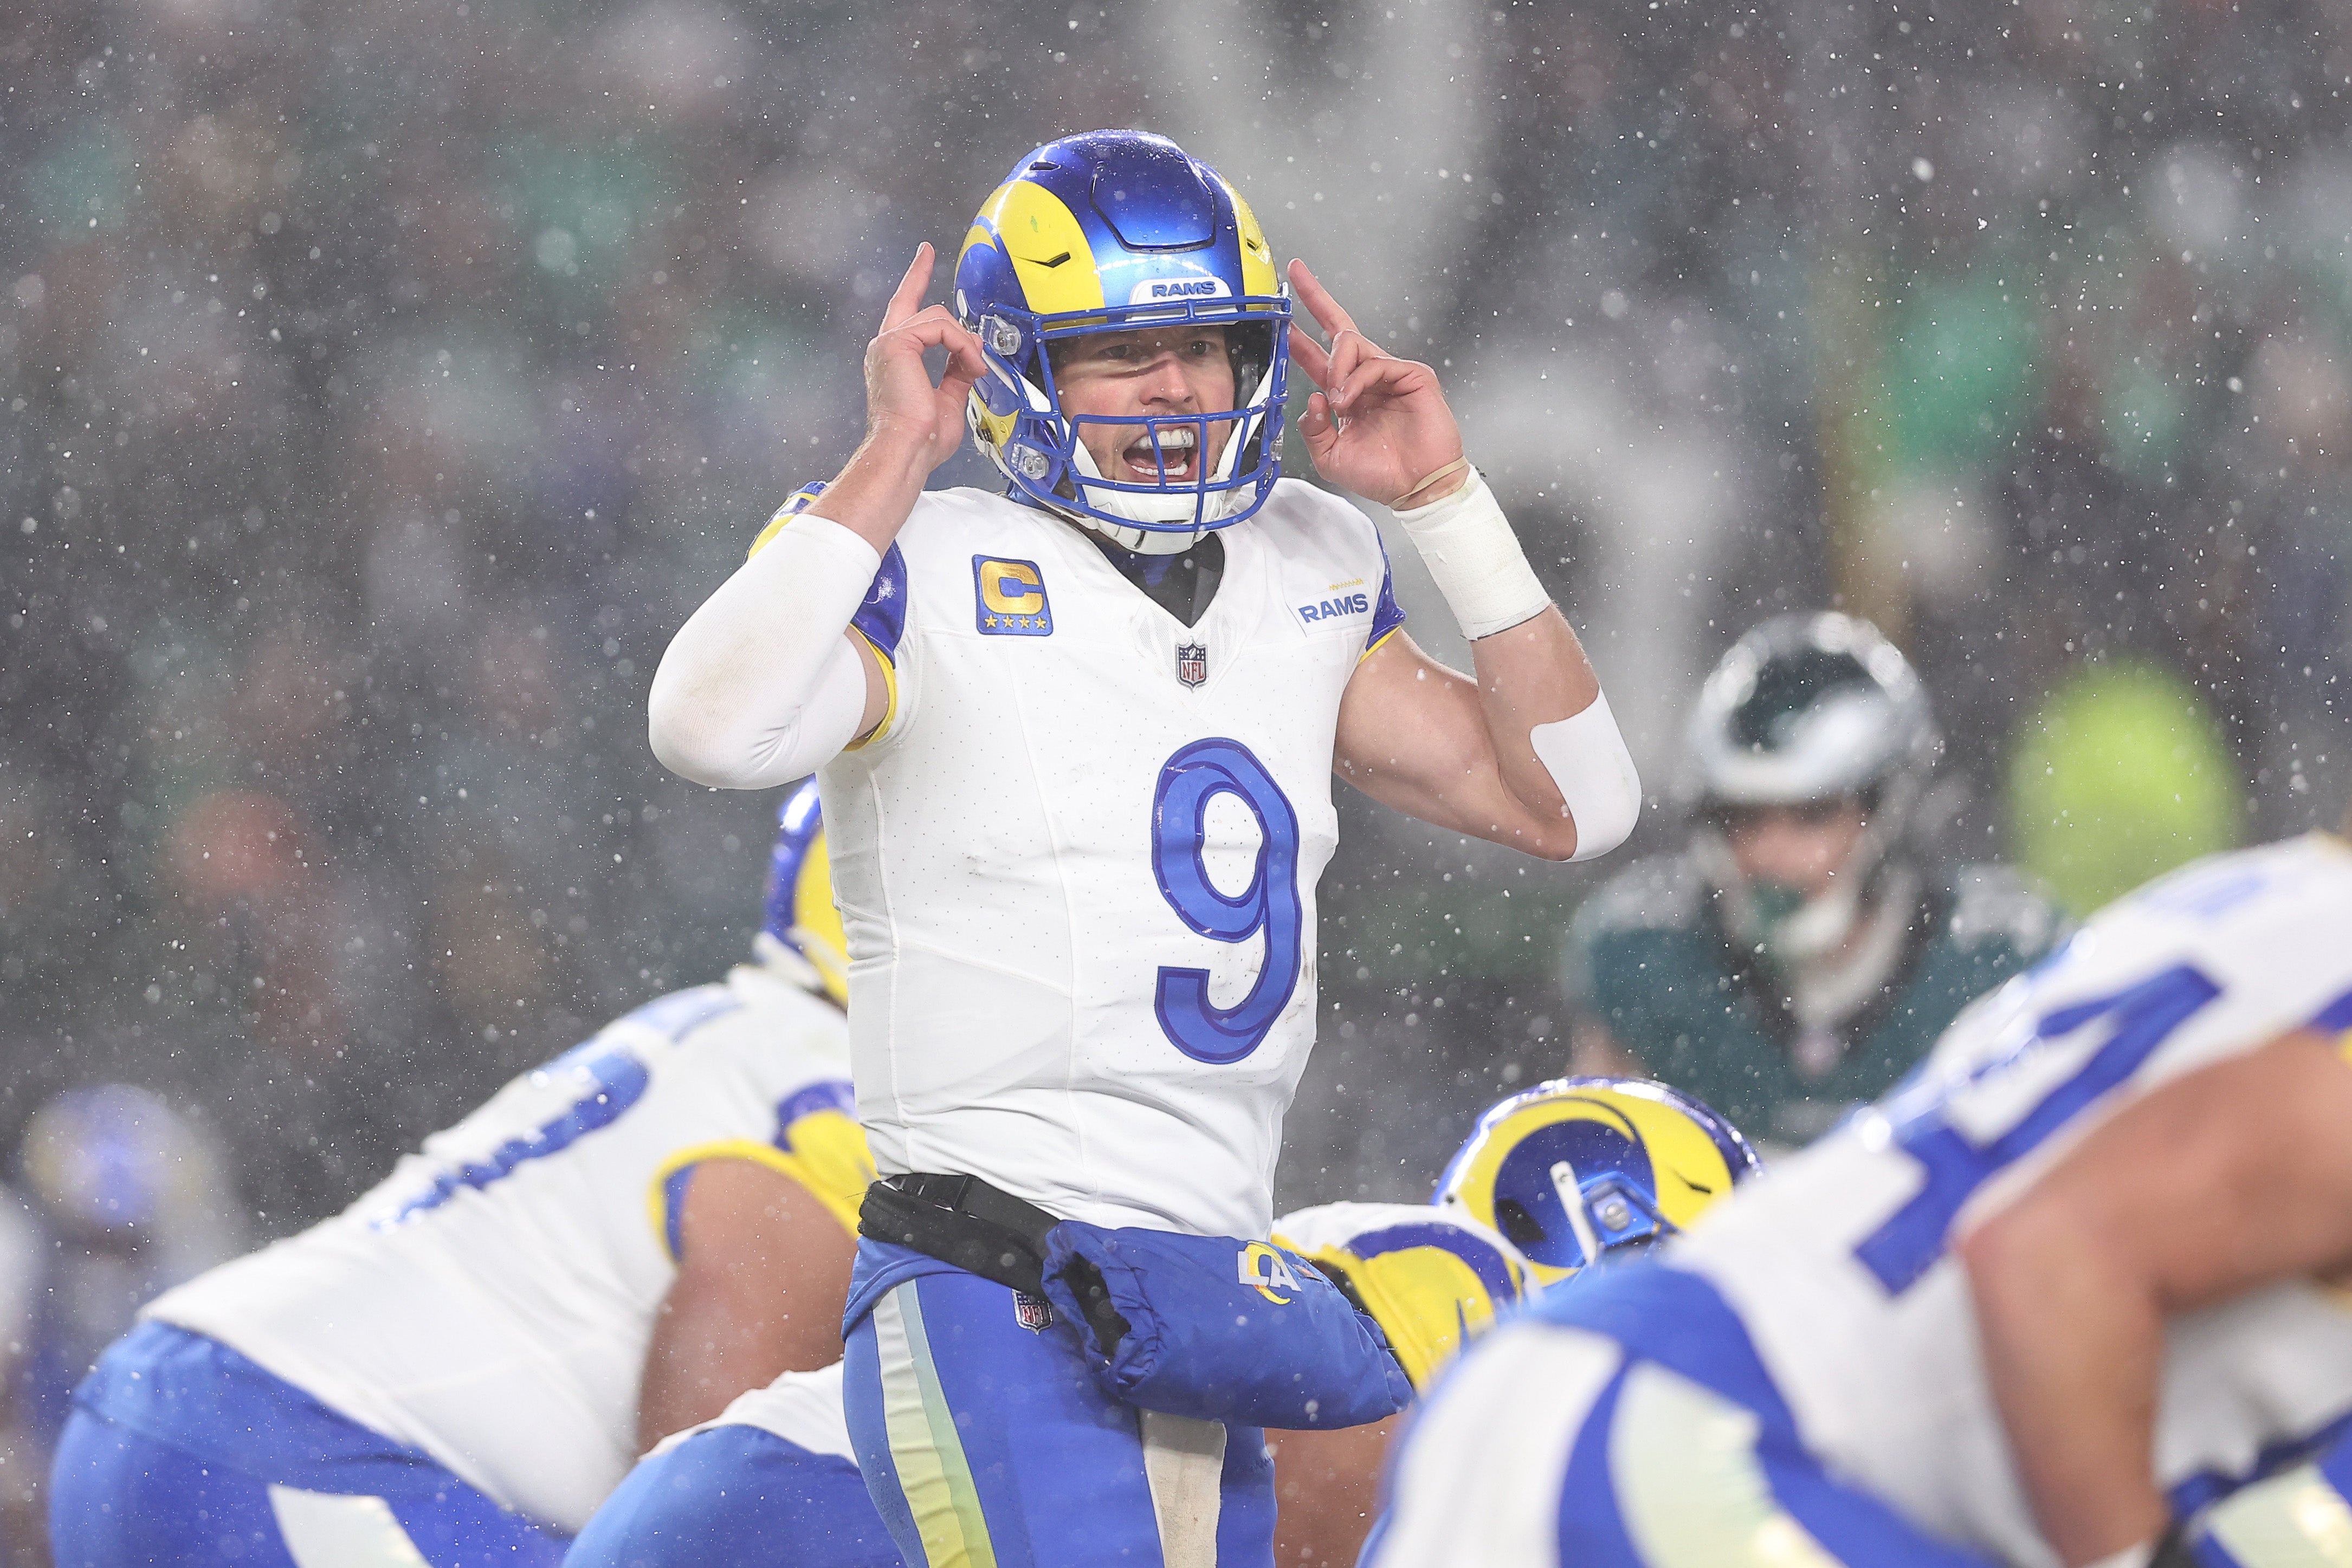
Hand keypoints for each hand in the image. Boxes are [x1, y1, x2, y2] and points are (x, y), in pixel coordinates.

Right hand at [862, 244, 987, 476]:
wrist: (907, 450)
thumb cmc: (922, 438)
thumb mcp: (949, 398)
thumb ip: (957, 372)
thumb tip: (971, 355)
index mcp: (894, 359)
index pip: (905, 310)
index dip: (916, 279)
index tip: (924, 255)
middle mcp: (885, 347)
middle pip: (919, 304)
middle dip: (936, 297)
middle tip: (948, 301)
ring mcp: (888, 343)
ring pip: (938, 318)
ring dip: (965, 343)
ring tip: (974, 368)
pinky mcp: (897, 343)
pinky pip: (942, 329)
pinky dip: (963, 347)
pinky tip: (970, 366)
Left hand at [1286, 259, 1464, 507]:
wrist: (1416, 487)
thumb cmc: (1381, 475)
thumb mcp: (1330, 456)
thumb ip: (1313, 428)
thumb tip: (1310, 396)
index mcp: (1346, 395)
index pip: (1319, 356)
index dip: (1300, 335)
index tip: (1283, 313)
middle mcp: (1366, 379)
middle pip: (1340, 329)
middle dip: (1317, 298)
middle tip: (1298, 275)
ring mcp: (1389, 374)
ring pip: (1351, 342)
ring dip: (1335, 367)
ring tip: (1337, 399)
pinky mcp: (1411, 375)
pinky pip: (1374, 363)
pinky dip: (1356, 380)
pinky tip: (1350, 400)